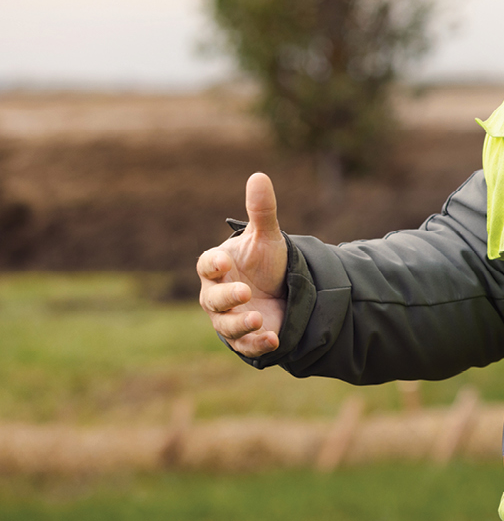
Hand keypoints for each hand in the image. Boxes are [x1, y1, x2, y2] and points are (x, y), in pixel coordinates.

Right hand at [197, 172, 289, 357]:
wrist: (280, 289)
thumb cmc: (264, 260)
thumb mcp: (266, 236)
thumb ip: (262, 210)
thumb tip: (259, 175)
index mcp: (218, 267)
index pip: (207, 265)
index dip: (213, 264)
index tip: (224, 262)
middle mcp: (217, 295)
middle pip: (213, 299)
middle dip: (227, 297)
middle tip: (245, 291)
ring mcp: (228, 318)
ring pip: (226, 325)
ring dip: (240, 324)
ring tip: (257, 318)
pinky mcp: (245, 337)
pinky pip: (245, 345)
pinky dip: (257, 343)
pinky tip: (273, 339)